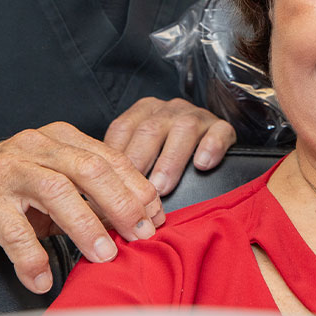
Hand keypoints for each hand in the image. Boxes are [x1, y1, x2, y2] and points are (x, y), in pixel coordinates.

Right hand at [0, 122, 165, 293]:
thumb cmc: (11, 190)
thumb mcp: (54, 183)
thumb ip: (89, 194)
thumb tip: (136, 219)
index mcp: (61, 138)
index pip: (108, 158)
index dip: (136, 186)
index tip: (156, 214)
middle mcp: (36, 146)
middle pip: (89, 170)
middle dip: (121, 202)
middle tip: (141, 233)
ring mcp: (9, 169)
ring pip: (56, 193)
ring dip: (85, 226)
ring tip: (104, 255)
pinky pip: (12, 230)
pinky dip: (31, 257)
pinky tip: (43, 278)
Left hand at [103, 97, 236, 195]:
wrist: (207, 142)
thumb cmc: (163, 154)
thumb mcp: (139, 153)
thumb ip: (121, 169)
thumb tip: (94, 205)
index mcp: (143, 113)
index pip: (123, 130)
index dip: (115, 159)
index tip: (107, 187)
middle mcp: (168, 110)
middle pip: (150, 130)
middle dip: (141, 161)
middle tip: (134, 193)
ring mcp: (196, 116)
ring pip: (183, 129)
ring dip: (170, 160)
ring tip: (162, 187)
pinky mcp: (221, 126)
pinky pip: (219, 132)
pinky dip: (211, 146)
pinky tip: (202, 164)